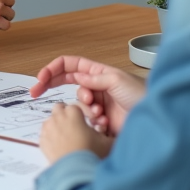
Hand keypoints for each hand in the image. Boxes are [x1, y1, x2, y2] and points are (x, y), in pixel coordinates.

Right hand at [30, 56, 144, 136]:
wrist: (154, 119)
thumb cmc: (141, 95)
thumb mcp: (117, 79)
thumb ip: (94, 78)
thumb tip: (77, 78)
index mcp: (98, 72)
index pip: (69, 65)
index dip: (53, 69)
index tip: (41, 79)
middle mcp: (96, 86)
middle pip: (66, 81)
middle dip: (50, 85)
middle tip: (35, 92)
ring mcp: (97, 104)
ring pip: (76, 104)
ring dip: (84, 108)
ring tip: (99, 113)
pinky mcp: (100, 121)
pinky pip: (85, 120)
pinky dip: (92, 121)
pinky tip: (105, 123)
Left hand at [40, 102, 112, 161]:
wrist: (76, 173)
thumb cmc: (91, 155)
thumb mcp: (107, 142)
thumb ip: (108, 133)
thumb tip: (109, 131)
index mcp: (73, 113)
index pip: (76, 105)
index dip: (84, 112)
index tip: (89, 121)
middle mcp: (58, 118)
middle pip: (60, 108)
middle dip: (67, 114)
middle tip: (76, 125)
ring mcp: (48, 129)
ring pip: (51, 120)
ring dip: (58, 125)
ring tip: (68, 136)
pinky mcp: (42, 142)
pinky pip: (45, 134)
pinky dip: (51, 137)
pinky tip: (61, 145)